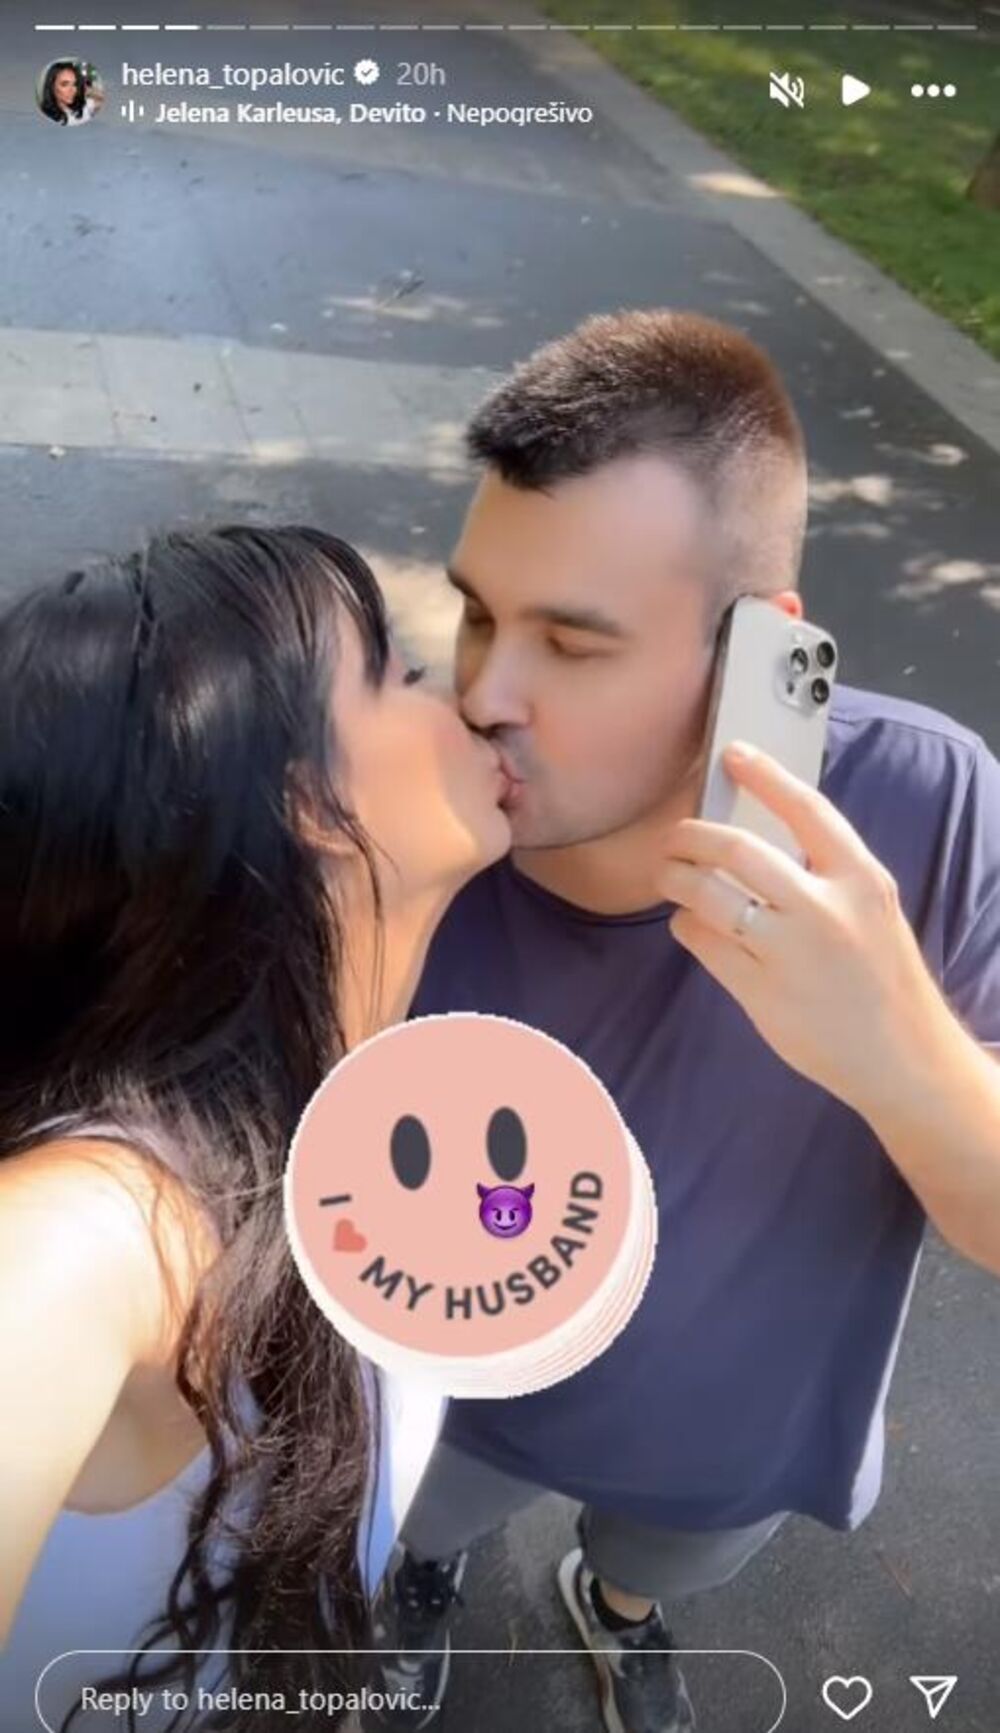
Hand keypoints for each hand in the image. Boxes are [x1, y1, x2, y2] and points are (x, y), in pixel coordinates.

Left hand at [661, 741, 950, 1118]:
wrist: (902, 1057)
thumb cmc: (880, 977)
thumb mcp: (872, 910)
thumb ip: (825, 874)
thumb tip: (754, 839)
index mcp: (861, 880)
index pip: (807, 810)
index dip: (766, 775)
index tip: (733, 754)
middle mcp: (825, 910)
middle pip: (737, 850)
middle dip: (691, 837)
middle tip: (674, 839)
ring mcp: (789, 952)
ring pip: (707, 895)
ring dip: (676, 879)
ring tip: (669, 877)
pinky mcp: (760, 991)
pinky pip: (702, 941)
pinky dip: (686, 925)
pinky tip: (690, 924)